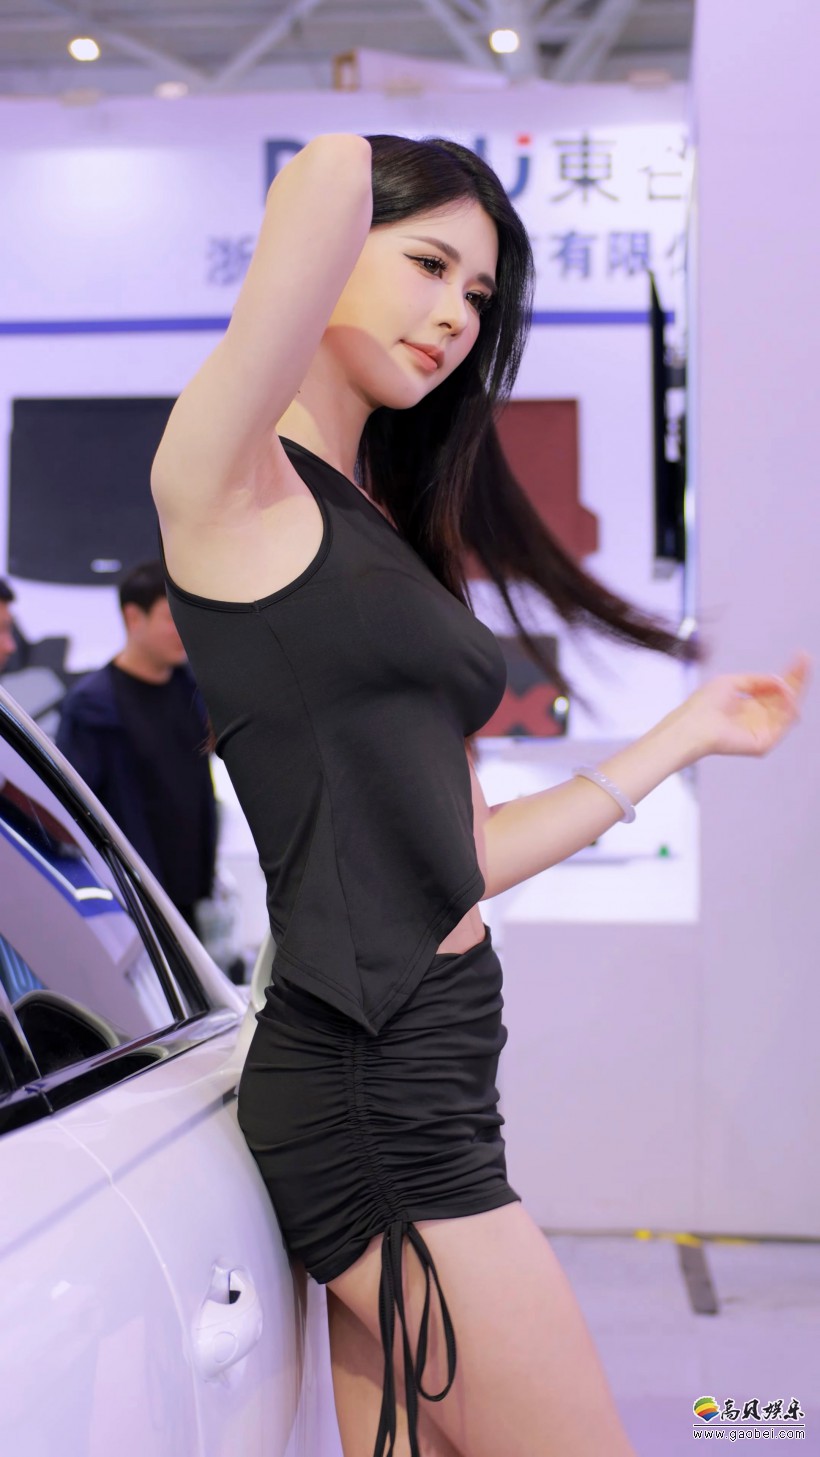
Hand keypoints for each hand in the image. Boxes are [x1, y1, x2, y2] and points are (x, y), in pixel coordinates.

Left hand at [683, 651, 810, 757]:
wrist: (693, 725)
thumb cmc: (703, 705)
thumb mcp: (731, 682)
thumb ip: (756, 680)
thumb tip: (779, 679)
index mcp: (749, 704)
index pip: (775, 688)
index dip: (789, 674)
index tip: (801, 657)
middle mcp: (758, 718)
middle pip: (785, 698)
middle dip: (797, 680)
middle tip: (806, 662)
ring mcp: (762, 731)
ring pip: (788, 710)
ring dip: (794, 692)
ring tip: (791, 680)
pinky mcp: (763, 743)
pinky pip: (782, 724)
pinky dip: (788, 709)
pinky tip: (787, 695)